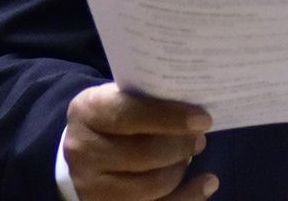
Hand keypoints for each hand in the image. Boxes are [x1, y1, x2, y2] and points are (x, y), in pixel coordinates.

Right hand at [63, 83, 217, 199]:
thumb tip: (194, 105)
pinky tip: (206, 183)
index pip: (128, 114)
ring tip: (191, 154)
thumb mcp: (119, 96)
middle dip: (182, 145)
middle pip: (145, 153)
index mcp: (88, 112)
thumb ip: (149, 97)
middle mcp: (84, 151)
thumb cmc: (111, 117)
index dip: (169, 117)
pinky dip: (188, 196)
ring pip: (152, 185)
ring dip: (181, 169)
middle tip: (199, 137)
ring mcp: (92, 187)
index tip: (202, 119)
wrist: (80, 151)